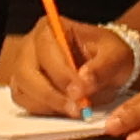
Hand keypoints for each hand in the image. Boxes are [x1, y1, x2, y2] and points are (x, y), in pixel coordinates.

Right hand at [3, 3, 139, 114]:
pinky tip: (64, 109)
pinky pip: (25, 101)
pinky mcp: (24, 85)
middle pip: (27, 73)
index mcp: (51, 29)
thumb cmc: (109, 53)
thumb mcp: (116, 55)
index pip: (46, 52)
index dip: (61, 75)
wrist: (108, 62)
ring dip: (48, 104)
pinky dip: (43, 109)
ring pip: (23, 90)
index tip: (79, 92)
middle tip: (76, 108)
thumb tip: (83, 82)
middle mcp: (31, 46)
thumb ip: (101, 68)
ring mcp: (24, 66)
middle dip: (51, 95)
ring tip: (75, 109)